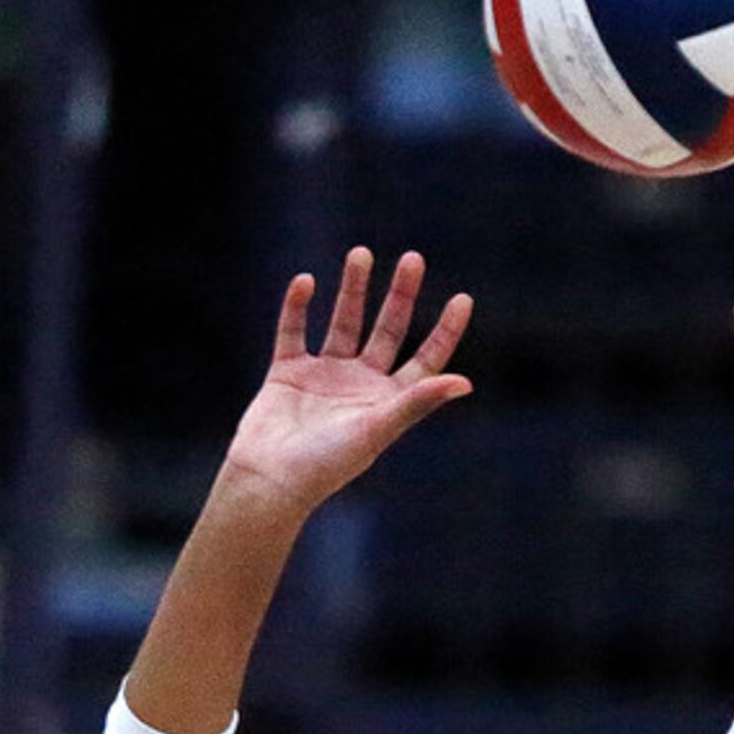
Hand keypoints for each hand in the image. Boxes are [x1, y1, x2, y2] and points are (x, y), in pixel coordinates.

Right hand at [222, 247, 472, 519]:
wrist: (269, 479)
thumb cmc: (327, 463)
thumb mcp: (378, 428)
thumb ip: (417, 401)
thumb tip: (464, 383)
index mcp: (387, 400)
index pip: (425, 359)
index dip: (445, 331)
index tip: (462, 298)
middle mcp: (359, 385)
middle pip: (387, 330)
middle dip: (400, 295)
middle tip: (413, 258)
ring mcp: (323, 377)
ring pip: (343, 323)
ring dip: (353, 289)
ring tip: (361, 253)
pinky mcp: (286, 374)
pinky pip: (293, 332)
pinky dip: (297, 307)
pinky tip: (305, 282)